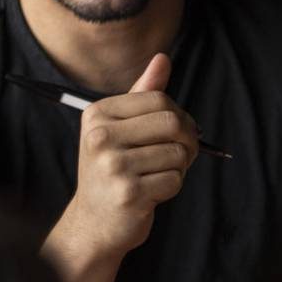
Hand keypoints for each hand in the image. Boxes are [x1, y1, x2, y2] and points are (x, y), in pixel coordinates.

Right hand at [44, 52, 200, 265]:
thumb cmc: (113, 170)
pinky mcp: (129, 193)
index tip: (176, 133)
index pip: (159, 98)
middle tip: (180, 155)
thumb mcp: (121, 129)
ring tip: (156, 176)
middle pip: (172, 122)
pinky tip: (152, 193)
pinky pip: (175, 180)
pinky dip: (172, 188)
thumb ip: (143, 94)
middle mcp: (101, 137)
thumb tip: (163, 58)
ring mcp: (113, 166)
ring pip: (178, 153)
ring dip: (178, 168)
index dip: (179, 116)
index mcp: (98, 115)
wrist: (95, 223)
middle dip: (187, 140)